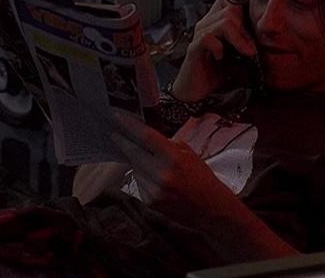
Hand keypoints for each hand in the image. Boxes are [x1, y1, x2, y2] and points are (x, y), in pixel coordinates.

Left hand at [110, 111, 240, 222]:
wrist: (209, 208)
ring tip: (148, 161)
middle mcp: (161, 174)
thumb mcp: (188, 153)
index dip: (129, 125)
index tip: (117, 116)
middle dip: (123, 142)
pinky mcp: (149, 202)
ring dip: (136, 161)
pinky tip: (154, 178)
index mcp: (173, 158)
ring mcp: (154, 190)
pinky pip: (139, 182)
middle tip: (115, 135)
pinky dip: (142, 176)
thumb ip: (166, 144)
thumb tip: (145, 136)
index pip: (146, 137)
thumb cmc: (201, 177)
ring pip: (135, 168)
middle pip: (134, 153)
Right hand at [171, 0, 256, 102]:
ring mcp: (199, 34)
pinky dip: (219, 47)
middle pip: (231, 8)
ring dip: (240, 38)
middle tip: (252, 48)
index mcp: (217, 21)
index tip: (256, 29)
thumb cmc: (217, 71)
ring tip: (246, 53)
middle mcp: (206, 23)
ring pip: (224, 21)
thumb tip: (271, 34)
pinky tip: (221, 57)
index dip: (245, 9)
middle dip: (246, 28)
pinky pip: (208, 37)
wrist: (197, 90)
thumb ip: (249, 41)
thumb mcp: (238, 54)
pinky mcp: (194, 48)